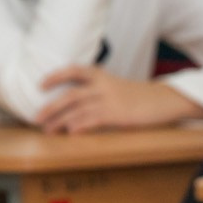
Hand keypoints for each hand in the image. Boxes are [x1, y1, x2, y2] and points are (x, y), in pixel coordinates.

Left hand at [36, 65, 202, 133]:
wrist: (165, 100)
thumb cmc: (140, 98)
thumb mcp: (116, 88)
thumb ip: (97, 91)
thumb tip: (75, 105)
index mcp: (101, 76)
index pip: (73, 70)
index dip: (55, 76)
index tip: (40, 84)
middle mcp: (103, 86)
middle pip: (70, 95)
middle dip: (50, 107)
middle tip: (36, 119)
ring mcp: (110, 100)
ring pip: (77, 109)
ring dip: (60, 121)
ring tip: (48, 131)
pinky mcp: (118, 115)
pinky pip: (93, 119)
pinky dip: (80, 125)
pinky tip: (70, 132)